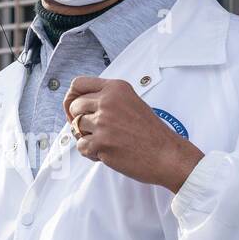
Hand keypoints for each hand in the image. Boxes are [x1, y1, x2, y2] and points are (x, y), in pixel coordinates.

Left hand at [63, 77, 203, 192]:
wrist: (166, 154)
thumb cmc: (150, 132)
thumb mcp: (130, 102)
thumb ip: (107, 99)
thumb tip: (77, 105)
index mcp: (116, 88)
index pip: (78, 84)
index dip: (72, 97)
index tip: (75, 109)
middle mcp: (108, 101)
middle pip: (74, 106)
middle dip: (78, 120)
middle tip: (91, 130)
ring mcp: (104, 122)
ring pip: (76, 127)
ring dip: (86, 137)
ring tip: (104, 142)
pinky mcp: (101, 142)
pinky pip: (81, 147)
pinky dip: (90, 152)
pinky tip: (106, 152)